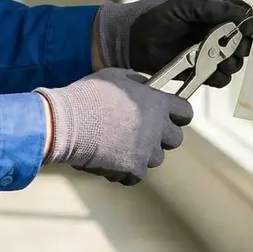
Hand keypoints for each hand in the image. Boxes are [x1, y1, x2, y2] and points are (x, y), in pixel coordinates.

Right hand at [34, 67, 193, 185]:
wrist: (67, 123)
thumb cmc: (87, 96)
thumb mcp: (115, 77)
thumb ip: (136, 82)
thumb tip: (143, 85)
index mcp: (156, 103)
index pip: (185, 111)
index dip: (179, 114)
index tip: (172, 116)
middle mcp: (157, 128)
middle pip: (176, 139)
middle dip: (162, 137)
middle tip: (144, 133)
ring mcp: (147, 150)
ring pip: (156, 158)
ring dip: (142, 154)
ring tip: (119, 145)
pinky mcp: (133, 169)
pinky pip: (136, 175)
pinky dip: (125, 171)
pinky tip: (109, 160)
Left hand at [95, 0, 252, 87]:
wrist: (130, 40)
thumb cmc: (155, 15)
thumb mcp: (186, 4)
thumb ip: (216, 8)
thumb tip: (245, 16)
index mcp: (213, 9)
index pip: (242, 14)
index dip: (249, 23)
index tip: (248, 32)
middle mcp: (214, 30)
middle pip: (243, 40)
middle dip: (242, 46)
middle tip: (235, 49)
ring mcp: (208, 52)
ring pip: (235, 62)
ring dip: (232, 63)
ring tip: (220, 62)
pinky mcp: (200, 71)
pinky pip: (220, 78)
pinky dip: (218, 77)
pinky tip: (210, 72)